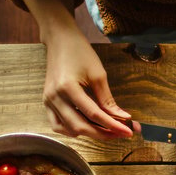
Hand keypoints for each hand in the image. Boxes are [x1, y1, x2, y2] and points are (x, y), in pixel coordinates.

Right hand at [41, 25, 133, 139]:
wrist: (60, 40)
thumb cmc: (80, 53)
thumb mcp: (98, 75)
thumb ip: (108, 100)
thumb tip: (122, 118)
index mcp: (67, 87)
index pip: (93, 114)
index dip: (113, 125)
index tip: (128, 132)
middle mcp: (54, 97)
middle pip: (80, 126)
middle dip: (103, 133)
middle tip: (121, 133)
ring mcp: (47, 101)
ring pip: (68, 129)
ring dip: (89, 134)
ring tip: (107, 130)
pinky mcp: (46, 102)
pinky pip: (57, 125)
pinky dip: (72, 130)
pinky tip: (88, 127)